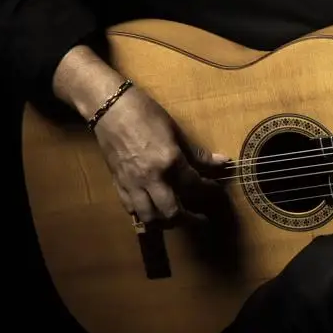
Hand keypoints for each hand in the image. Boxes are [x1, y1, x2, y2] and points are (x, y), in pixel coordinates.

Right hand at [91, 84, 228, 224]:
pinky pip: (132, 210)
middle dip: (189, 219)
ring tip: (177, 217)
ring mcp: (132, 185)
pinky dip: (145, 215)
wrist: (110, 110)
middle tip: (200, 218)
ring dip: (166, 222)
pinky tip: (154, 210)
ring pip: (150, 218)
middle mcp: (151, 179)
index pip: (194, 185)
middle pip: (172, 212)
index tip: (216, 190)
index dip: (209, 190)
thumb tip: (221, 162)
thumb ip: (196, 153)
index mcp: (169, 162)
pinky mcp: (118, 185)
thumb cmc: (146, 114)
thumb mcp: (176, 131)